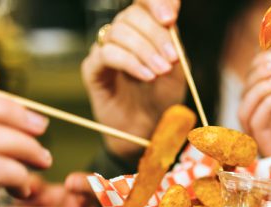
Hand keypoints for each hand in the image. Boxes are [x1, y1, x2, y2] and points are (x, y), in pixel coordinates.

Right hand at [82, 0, 185, 163]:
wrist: (146, 129)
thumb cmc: (162, 100)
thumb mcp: (177, 71)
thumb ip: (173, 44)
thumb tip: (169, 20)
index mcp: (145, 30)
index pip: (144, 2)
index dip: (156, 2)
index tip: (170, 18)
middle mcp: (124, 35)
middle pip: (132, 16)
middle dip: (155, 36)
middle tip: (171, 60)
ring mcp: (106, 50)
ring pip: (119, 33)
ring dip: (144, 51)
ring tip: (159, 72)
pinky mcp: (93, 68)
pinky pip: (107, 54)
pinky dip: (129, 62)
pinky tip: (146, 76)